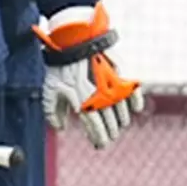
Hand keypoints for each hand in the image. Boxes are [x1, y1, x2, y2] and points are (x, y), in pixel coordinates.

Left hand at [34, 3, 144, 148]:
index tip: (100, 145)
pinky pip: (133, 90)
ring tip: (119, 125)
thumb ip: (53, 113)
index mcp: (83, 101)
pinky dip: (137, 101)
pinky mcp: (120, 72)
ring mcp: (112, 84)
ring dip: (121, 120)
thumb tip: (61, 128)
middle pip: (110, 121)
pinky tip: (136, 109)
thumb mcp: (49, 91)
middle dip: (110, 132)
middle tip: (110, 138)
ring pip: (122, 109)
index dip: (99, 138)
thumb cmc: (59, 67)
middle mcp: (100, 96)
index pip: (95, 127)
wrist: (72, 40)